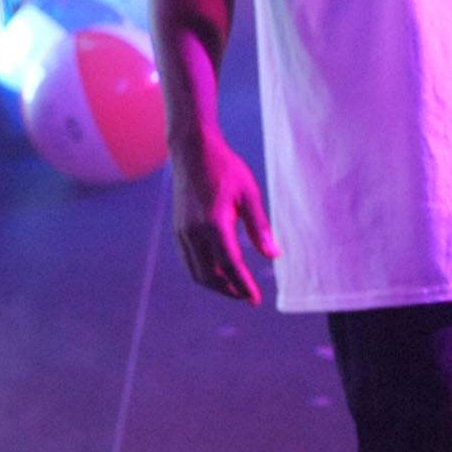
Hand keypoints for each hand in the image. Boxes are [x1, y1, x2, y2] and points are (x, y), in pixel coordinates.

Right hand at [171, 133, 278, 303]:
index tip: (255, 300)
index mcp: (214, 224)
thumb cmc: (225, 169)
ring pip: (196, 272)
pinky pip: (189, 261)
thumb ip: (260, 228)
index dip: (243, 286)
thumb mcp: (249, 194)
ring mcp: (182, 232)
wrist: (192, 151)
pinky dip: (203, 272)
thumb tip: (274, 256)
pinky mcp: (177, 230)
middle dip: (229, 291)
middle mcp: (194, 232)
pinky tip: (218, 271)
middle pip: (210, 276)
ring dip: (216, 284)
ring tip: (235, 288)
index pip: (230, 265)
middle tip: (246, 296)